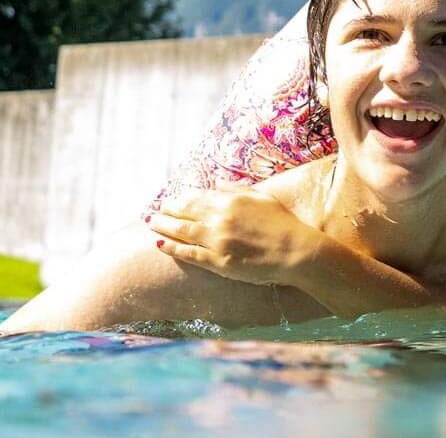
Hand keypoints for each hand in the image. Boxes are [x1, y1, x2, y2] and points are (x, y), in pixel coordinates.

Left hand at [146, 189, 327, 285]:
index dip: (178, 198)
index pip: (195, 197)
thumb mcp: (260, 197)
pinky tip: (160, 244)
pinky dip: (172, 248)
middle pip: (183, 213)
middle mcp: (219, 219)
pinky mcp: (218, 262)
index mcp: (229, 201)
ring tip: (151, 223)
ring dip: (162, 226)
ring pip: (181, 232)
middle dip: (165, 211)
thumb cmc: (281, 223)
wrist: (295, 251)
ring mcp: (217, 241)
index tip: (168, 199)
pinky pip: (189, 254)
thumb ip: (235, 189)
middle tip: (152, 211)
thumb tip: (215, 183)